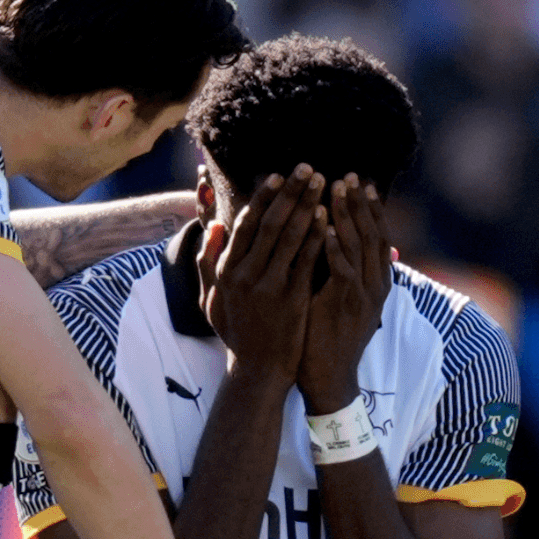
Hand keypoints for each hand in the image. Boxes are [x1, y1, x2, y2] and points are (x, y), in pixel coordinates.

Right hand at [198, 164, 325, 380]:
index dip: (263, 197)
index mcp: (226, 270)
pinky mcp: (292, 299)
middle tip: (308, 168)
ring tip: (324, 184)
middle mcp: (245, 275)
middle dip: (291, 192)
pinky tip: (330, 218)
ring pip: (291, 237)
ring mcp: (269, 287)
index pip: (245, 223)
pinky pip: (308, 260)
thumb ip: (208, 261)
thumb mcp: (211, 298)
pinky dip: (319, 236)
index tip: (277, 175)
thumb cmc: (237, 331)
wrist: (258, 370)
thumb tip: (216, 226)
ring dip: (309, 206)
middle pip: (271, 223)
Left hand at [299, 176, 390, 413]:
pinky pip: (344, 273)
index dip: (369, 207)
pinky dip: (337, 250)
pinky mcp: (345, 308)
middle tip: (348, 176)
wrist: (330, 378)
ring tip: (336, 190)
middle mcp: (375, 285)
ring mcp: (363, 296)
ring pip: (360, 248)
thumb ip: (341, 269)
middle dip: (359, 203)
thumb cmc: (328, 336)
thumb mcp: (341, 298)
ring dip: (348, 217)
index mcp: (376, 281)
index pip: (377, 235)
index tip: (359, 181)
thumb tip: (332, 237)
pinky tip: (327, 229)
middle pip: (372, 234)